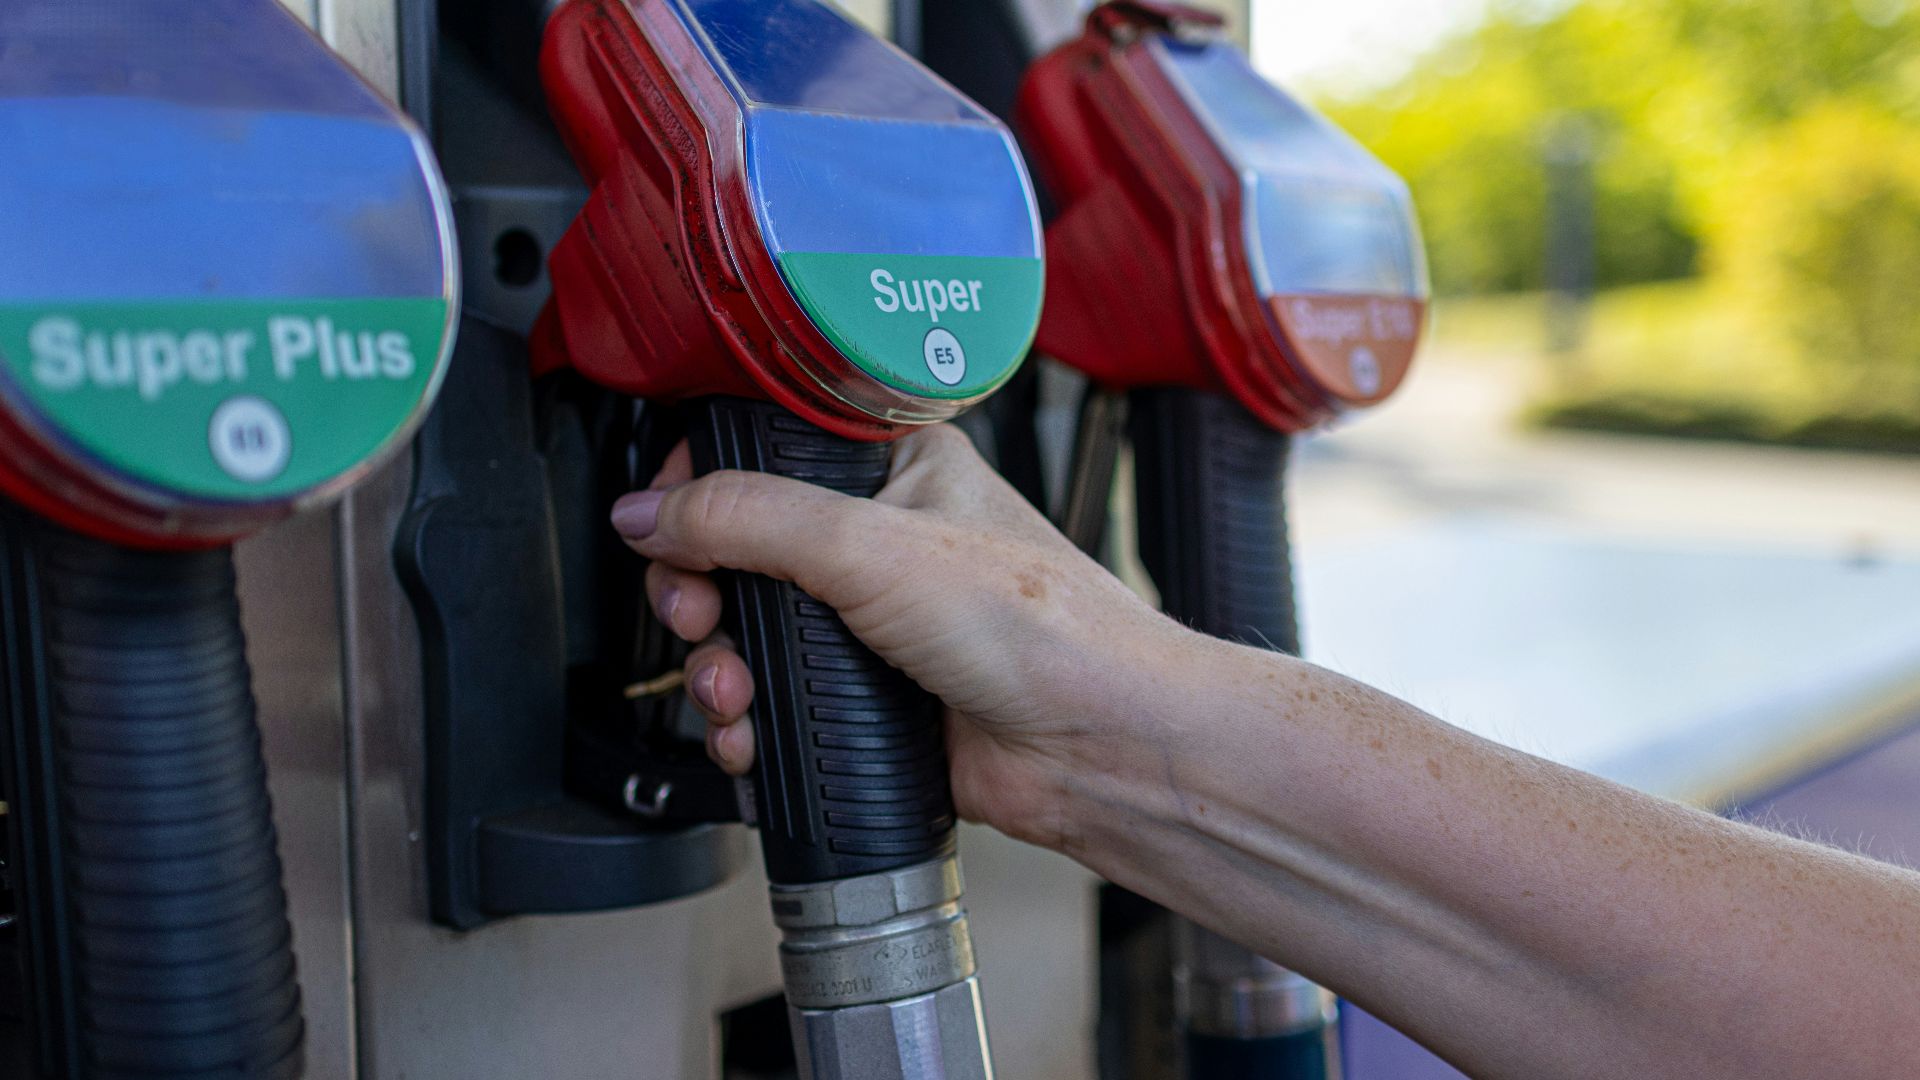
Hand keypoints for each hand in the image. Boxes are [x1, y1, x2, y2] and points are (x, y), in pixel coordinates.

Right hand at [611, 423, 1185, 847]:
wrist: (1095, 746)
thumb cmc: (1039, 629)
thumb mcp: (871, 546)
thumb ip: (748, 518)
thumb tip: (650, 509)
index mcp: (893, 464)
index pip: (761, 448)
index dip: (700, 484)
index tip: (667, 525)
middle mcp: (879, 536)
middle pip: (736, 550)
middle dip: (700, 595)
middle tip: (701, 618)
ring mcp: (871, 621)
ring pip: (749, 634)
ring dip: (721, 670)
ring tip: (735, 694)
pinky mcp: (868, 696)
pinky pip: (778, 702)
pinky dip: (751, 724)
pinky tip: (754, 738)